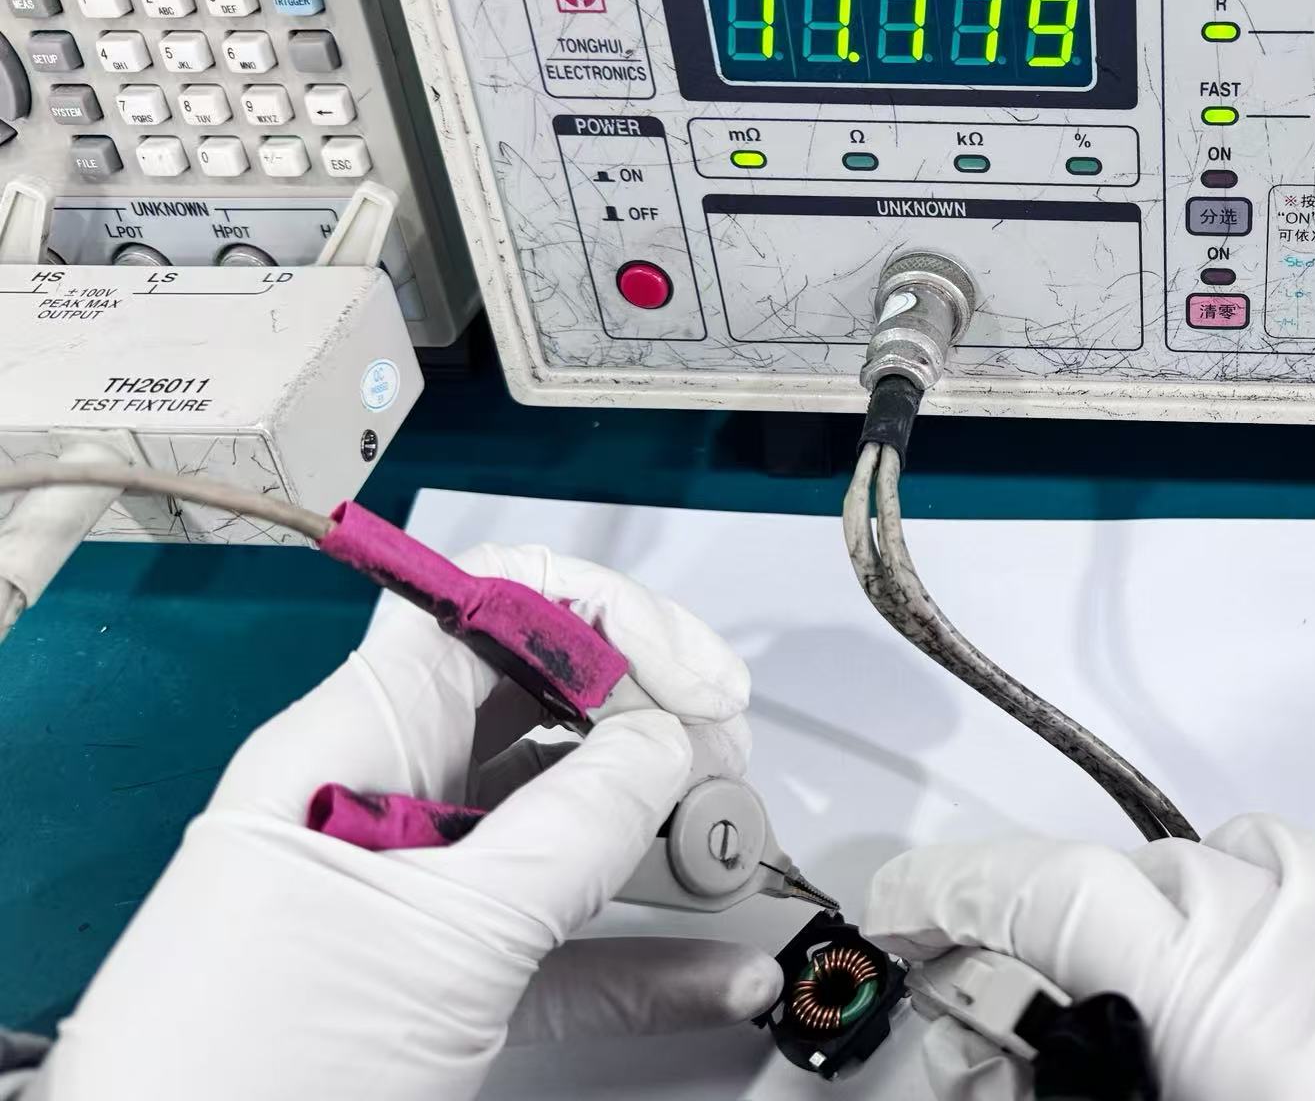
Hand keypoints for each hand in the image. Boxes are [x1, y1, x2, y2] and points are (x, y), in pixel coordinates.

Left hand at [30, 544, 780, 1100]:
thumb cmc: (238, 1078)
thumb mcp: (441, 933)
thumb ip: (572, 829)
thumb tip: (665, 746)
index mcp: (350, 745)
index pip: (489, 606)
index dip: (606, 622)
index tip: (694, 685)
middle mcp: (380, 798)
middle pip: (543, 708)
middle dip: (652, 726)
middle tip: (722, 771)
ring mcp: (414, 892)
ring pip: (565, 824)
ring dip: (663, 838)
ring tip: (729, 858)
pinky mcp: (442, 984)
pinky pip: (567, 943)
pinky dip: (648, 956)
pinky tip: (711, 972)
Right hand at [866, 815, 1314, 1100]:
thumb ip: (1067, 1087)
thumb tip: (992, 1068)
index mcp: (1212, 979)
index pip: (1039, 891)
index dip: (949, 891)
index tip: (902, 906)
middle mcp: (1300, 915)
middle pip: (1139, 880)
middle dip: (1084, 937)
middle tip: (1065, 1016)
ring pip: (1250, 873)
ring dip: (1204, 929)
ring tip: (1206, 1024)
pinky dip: (1307, 942)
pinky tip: (1312, 1023)